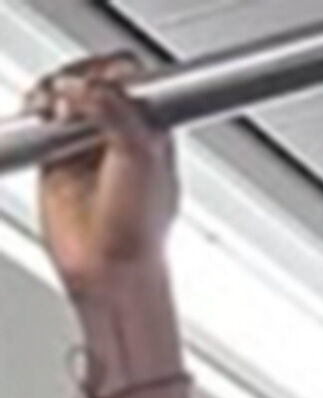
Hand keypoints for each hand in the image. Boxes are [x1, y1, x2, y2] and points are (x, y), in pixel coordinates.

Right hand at [25, 54, 177, 298]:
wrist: (109, 267)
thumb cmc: (140, 229)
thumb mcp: (141, 158)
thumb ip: (117, 112)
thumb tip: (87, 86)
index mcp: (152, 135)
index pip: (134, 82)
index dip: (117, 72)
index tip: (107, 78)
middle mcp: (120, 138)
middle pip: (94, 80)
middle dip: (83, 78)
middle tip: (82, 93)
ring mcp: (86, 148)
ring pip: (65, 96)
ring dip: (58, 91)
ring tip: (62, 109)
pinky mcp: (56, 159)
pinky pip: (40, 119)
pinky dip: (37, 109)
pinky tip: (46, 116)